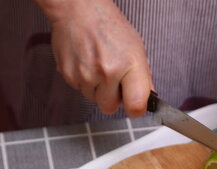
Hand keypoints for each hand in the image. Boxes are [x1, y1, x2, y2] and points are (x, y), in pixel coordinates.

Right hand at [42, 0, 151, 116]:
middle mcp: (107, 72)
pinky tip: (87, 63)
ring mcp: (86, 75)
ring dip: (97, 89)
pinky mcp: (69, 75)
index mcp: (129, 65)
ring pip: (94, 100)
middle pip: (110, 108)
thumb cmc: (109, 26)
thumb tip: (148, 99)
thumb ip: (143, 77)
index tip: (135, 105)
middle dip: (113, 98)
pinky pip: (80, 90)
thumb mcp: (136, 49)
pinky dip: (84, 81)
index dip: (136, 109)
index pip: (136, 106)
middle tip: (113, 80)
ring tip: (99, 66)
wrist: (79, 10)